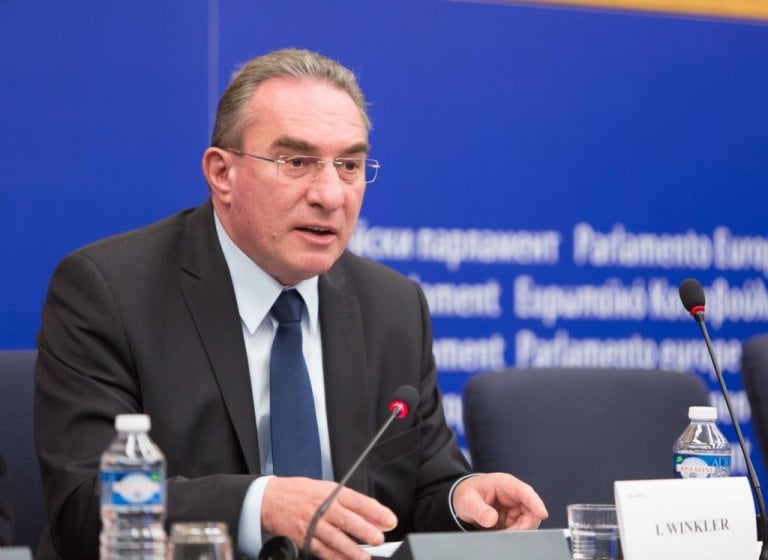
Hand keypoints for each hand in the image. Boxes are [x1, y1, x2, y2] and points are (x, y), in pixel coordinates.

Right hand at [261, 476, 397, 559]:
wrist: (270, 499)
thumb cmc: (301, 493)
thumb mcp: (327, 490)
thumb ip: (350, 503)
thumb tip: (374, 517)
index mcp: (332, 492)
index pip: (358, 501)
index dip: (376, 511)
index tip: (390, 520)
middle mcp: (323, 507)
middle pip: (348, 520)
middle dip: (366, 531)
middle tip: (379, 539)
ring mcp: (312, 523)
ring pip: (335, 539)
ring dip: (352, 550)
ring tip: (365, 558)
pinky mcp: (303, 538)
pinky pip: (321, 550)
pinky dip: (334, 558)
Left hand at [452, 472, 547, 530]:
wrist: (464, 500)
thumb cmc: (466, 495)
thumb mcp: (467, 501)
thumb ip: (478, 510)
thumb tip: (491, 520)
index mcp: (504, 484)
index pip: (525, 492)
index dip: (536, 502)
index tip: (543, 514)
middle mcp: (514, 495)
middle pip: (531, 511)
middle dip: (523, 526)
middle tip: (506, 535)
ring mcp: (516, 508)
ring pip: (527, 523)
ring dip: (517, 532)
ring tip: (498, 534)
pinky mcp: (514, 519)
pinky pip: (520, 530)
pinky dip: (512, 535)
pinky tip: (499, 535)